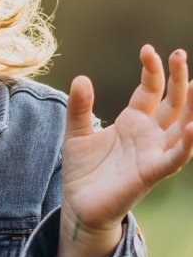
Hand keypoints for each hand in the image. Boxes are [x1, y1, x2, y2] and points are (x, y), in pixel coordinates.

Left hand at [58, 45, 192, 256]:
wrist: (79, 206)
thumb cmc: (83, 171)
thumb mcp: (75, 133)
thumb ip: (79, 108)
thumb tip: (80, 78)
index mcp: (133, 121)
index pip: (150, 90)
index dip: (152, 70)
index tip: (147, 50)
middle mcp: (149, 134)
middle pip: (172, 102)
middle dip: (178, 78)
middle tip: (179, 53)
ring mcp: (153, 152)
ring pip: (183, 126)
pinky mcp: (152, 172)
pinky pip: (176, 157)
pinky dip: (188, 143)